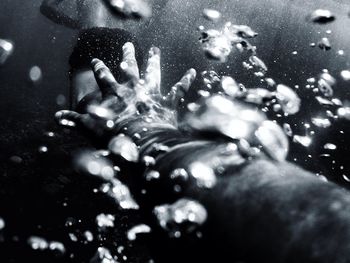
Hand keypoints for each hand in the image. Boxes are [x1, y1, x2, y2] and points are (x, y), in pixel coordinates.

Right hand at [55, 42, 196, 137]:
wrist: (142, 144)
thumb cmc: (115, 137)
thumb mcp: (90, 129)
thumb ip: (75, 120)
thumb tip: (56, 116)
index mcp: (115, 93)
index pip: (103, 77)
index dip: (98, 68)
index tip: (94, 59)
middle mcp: (134, 88)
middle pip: (129, 67)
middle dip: (127, 55)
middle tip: (127, 44)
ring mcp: (152, 93)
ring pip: (152, 72)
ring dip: (153, 61)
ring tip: (155, 49)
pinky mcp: (168, 102)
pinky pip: (179, 89)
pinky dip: (186, 80)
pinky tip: (193, 72)